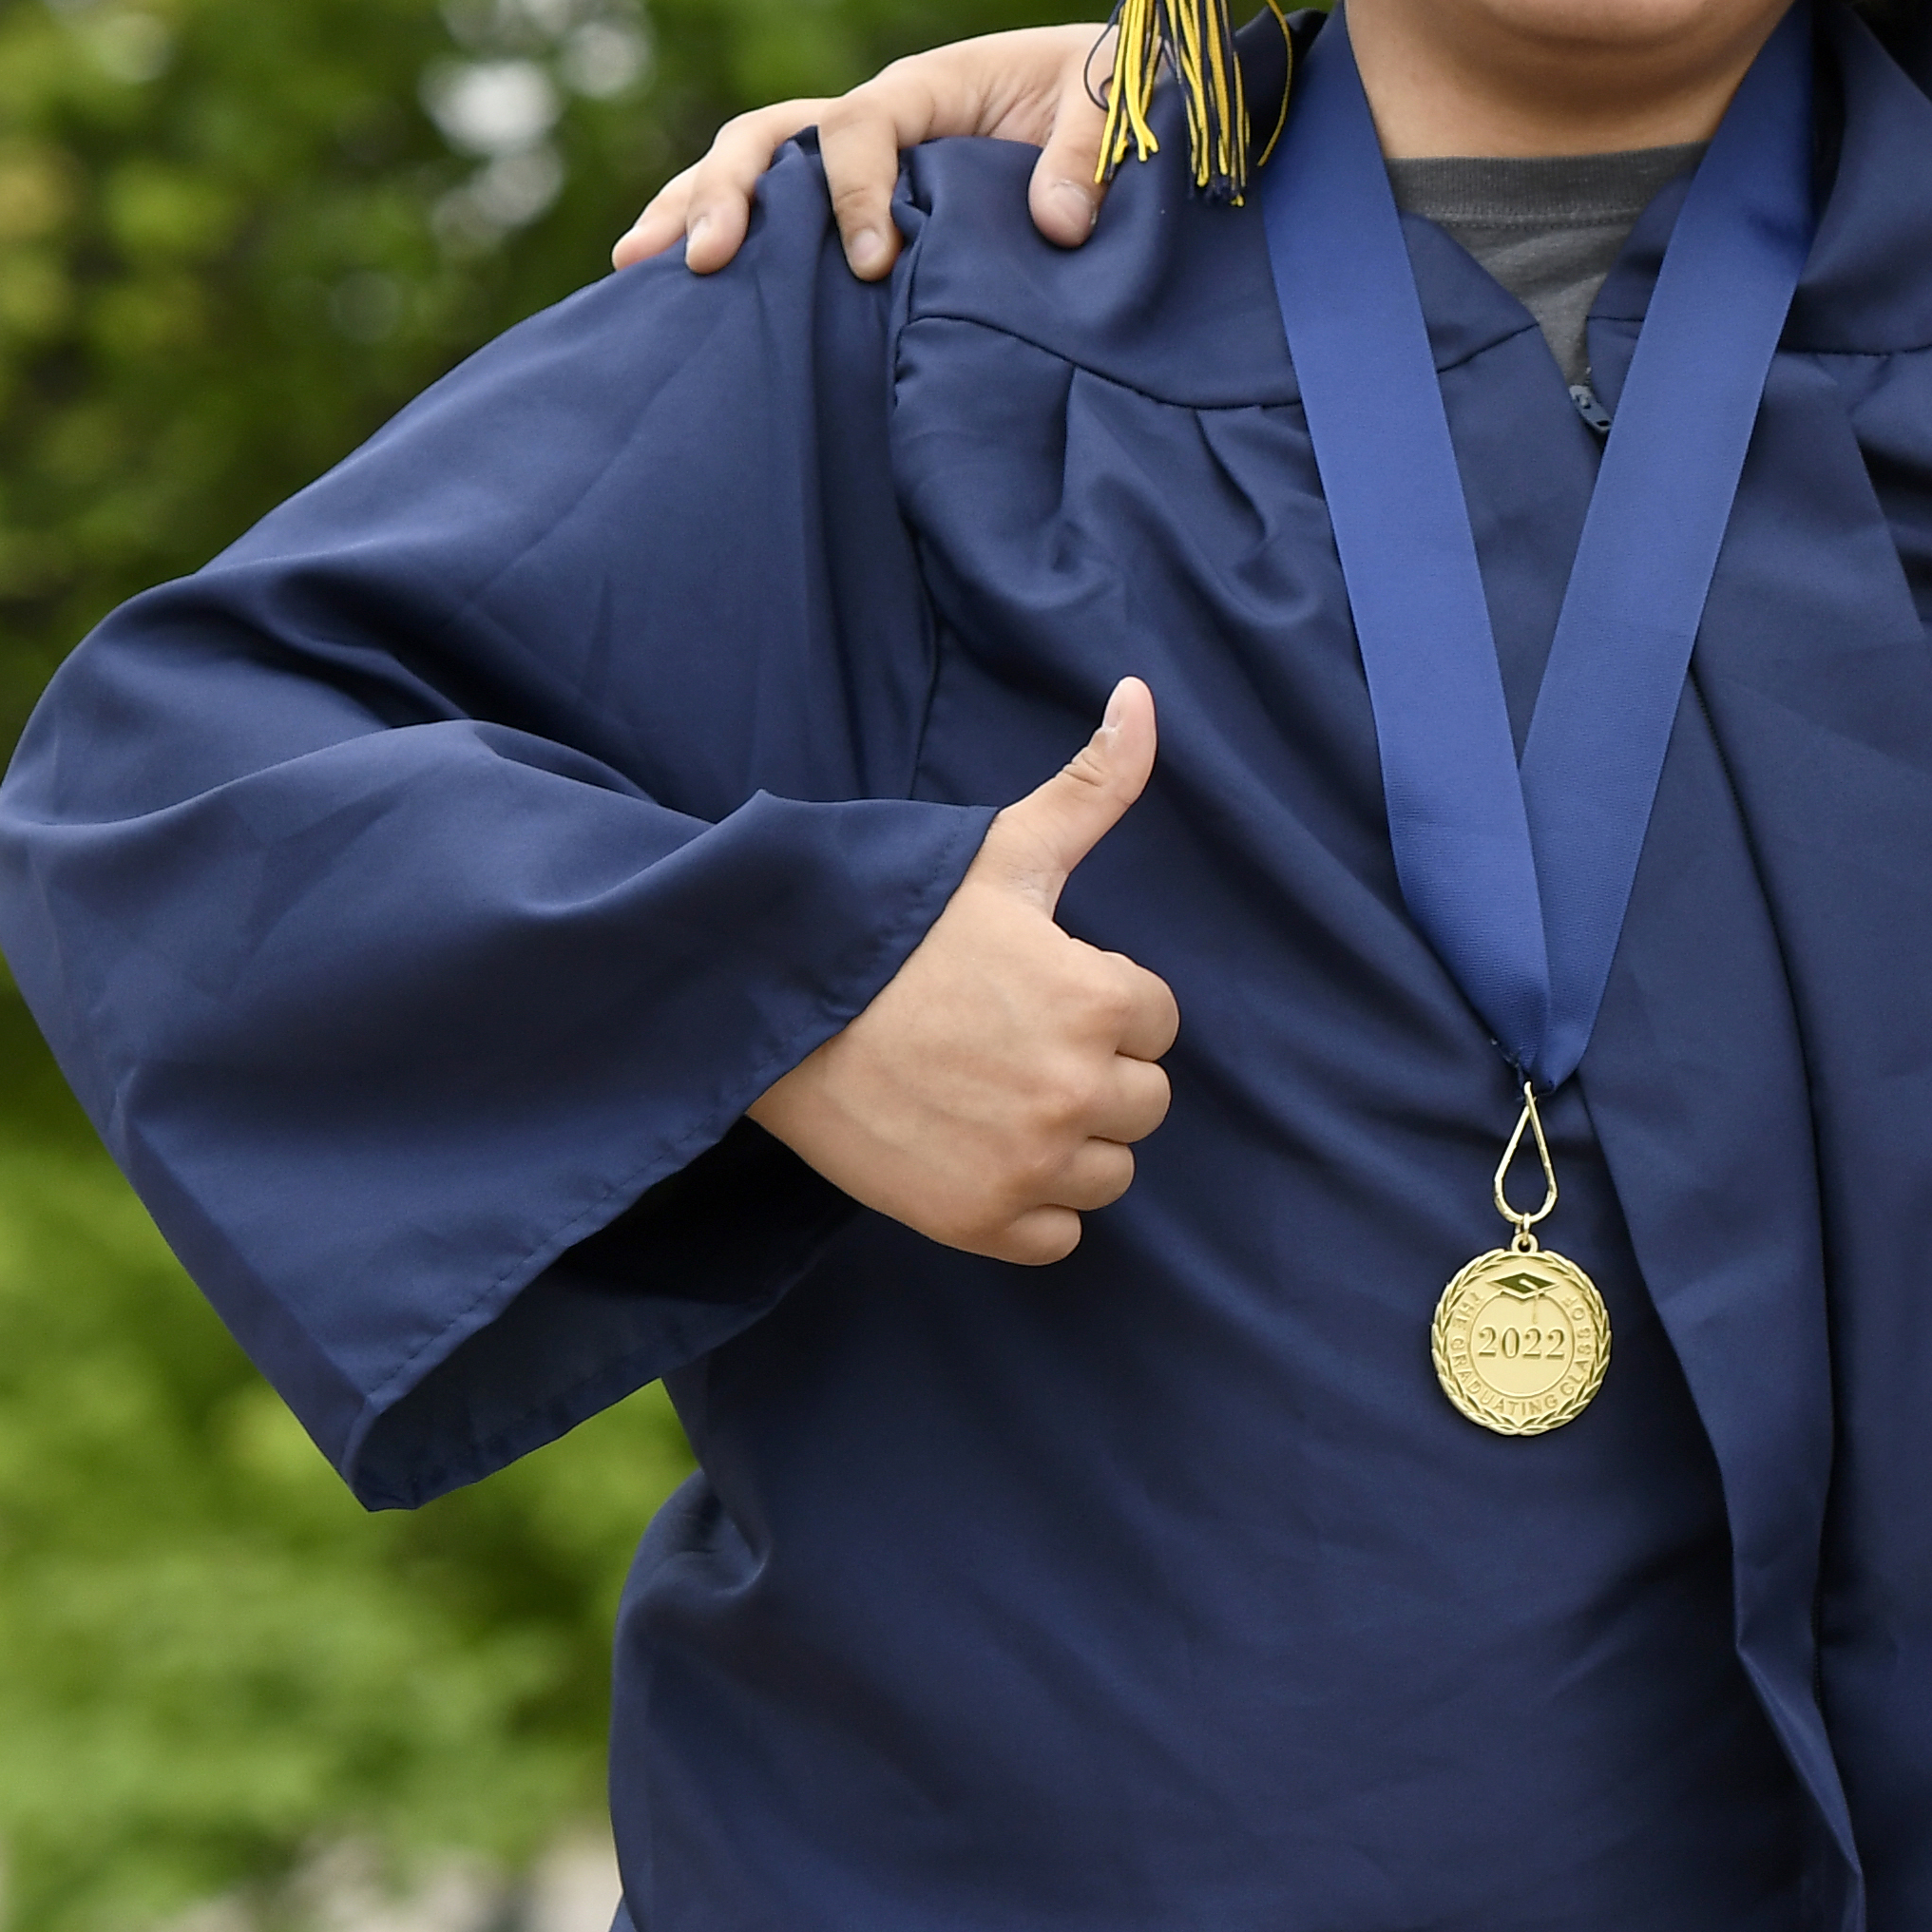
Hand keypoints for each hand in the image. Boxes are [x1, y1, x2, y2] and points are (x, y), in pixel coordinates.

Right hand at [608, 22, 1110, 282]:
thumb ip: (1086, 155)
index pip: (860, 126)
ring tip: (637, 268)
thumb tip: (1055, 225)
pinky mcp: (859, 197)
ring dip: (694, 209)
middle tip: (705, 260)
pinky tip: (674, 286)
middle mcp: (877, 117)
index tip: (871, 264)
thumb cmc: (1116, 90)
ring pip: (753, 170)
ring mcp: (857, 157)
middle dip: (728, 192)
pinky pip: (778, 210)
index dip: (854, 191)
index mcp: (929, 87)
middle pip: (772, 137)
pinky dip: (724, 237)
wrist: (1122, 93)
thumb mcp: (1116, 103)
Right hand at [752, 681, 1182, 1264]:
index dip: (1100, 997)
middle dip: (1092, 1070)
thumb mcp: (1004, 850)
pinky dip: (1028, 1208)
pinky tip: (980, 1152)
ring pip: (1107, 1172)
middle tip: (1008, 1040)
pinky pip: (1057, 1237)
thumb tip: (1143, 694)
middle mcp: (1077, 1092)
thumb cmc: (899, 925)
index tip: (1031, 985)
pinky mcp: (977, 1222)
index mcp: (1101, 1001)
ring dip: (1068, 1143)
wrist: (774, 1006)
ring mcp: (1028, 1165)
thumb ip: (1094, 785)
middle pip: (1143, 1102)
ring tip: (992, 1093)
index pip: (1157, 1019)